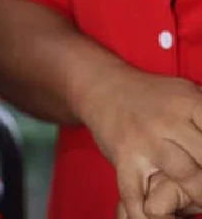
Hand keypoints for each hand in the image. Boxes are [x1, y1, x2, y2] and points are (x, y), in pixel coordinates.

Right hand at [78, 67, 201, 218]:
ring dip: (201, 195)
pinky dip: (147, 214)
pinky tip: (163, 218)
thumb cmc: (153, 96)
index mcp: (189, 103)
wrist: (102, 86)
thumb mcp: (188, 93)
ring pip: (184, 175)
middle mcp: (167, 122)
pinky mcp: (124, 160)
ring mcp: (144, 142)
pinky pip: (137, 194)